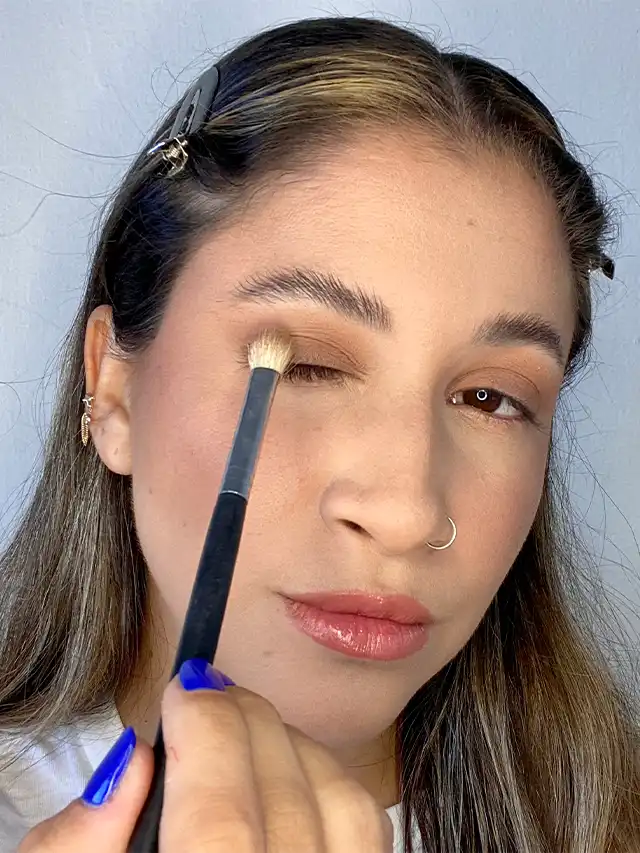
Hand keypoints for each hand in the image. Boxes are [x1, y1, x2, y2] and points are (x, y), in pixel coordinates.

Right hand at [18, 660, 393, 851]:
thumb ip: (76, 850)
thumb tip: (132, 765)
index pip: (221, 827)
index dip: (206, 736)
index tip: (185, 691)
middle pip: (289, 806)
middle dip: (246, 723)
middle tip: (207, 695)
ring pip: (347, 812)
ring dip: (292, 749)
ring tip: (242, 732)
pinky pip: (369, 840)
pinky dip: (330, 790)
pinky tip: (287, 781)